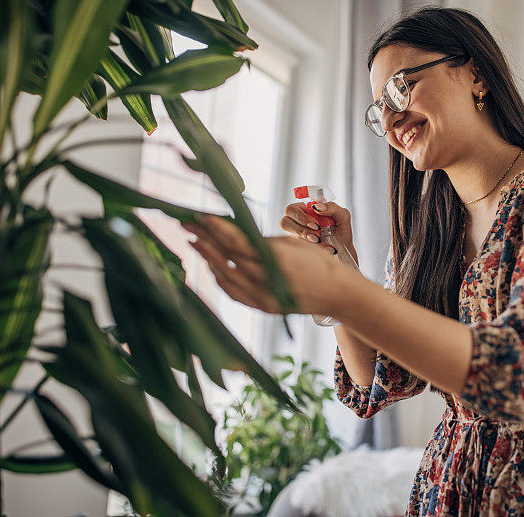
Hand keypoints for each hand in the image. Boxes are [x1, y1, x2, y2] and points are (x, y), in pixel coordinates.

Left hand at [182, 215, 340, 315]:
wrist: (337, 294)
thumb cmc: (320, 263)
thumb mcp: (293, 244)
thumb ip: (264, 241)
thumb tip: (237, 234)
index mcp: (275, 257)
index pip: (236, 240)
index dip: (215, 228)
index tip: (199, 216)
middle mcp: (266, 278)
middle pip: (226, 256)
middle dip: (204, 238)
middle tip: (186, 224)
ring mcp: (263, 295)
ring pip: (225, 276)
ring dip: (207, 258)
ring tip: (194, 243)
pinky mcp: (264, 307)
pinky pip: (234, 293)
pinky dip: (220, 280)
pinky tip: (212, 267)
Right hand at [279, 201, 358, 264]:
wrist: (344, 249)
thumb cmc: (341, 230)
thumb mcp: (342, 215)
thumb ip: (332, 207)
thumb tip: (317, 207)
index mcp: (303, 210)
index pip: (291, 209)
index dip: (300, 216)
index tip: (316, 224)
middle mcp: (296, 222)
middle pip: (284, 221)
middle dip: (300, 229)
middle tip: (317, 234)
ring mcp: (295, 236)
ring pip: (289, 236)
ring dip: (304, 239)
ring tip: (320, 241)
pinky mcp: (298, 247)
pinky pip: (298, 248)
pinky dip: (314, 249)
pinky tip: (327, 249)